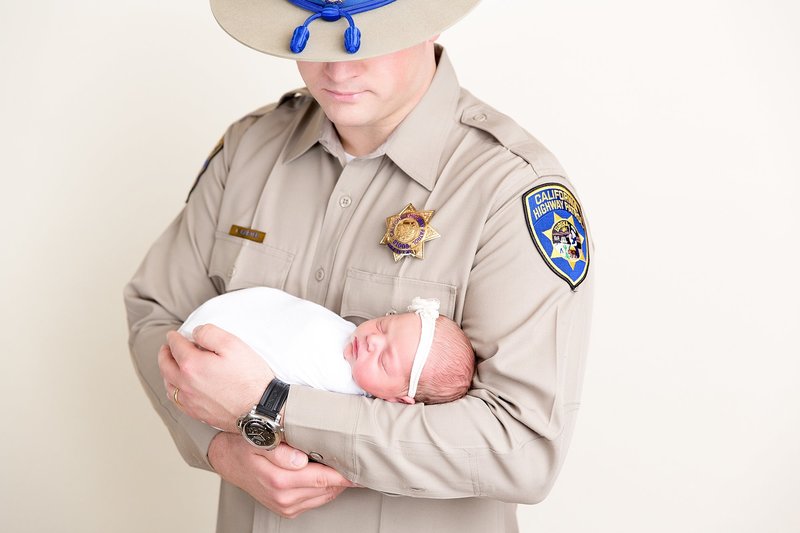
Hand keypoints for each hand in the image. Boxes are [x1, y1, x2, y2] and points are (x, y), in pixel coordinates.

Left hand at [159, 324, 274, 431]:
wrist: (260, 408)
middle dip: (165, 354)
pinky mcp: (197, 413)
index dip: (174, 337)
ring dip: (166, 372)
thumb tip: (195, 333)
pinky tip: (179, 388)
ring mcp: (190, 401)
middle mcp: (185, 384)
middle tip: (167, 348)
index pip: (175, 346)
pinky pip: (176, 401)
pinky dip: (173, 390)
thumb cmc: (249, 377)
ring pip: (168, 385)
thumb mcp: (233, 344)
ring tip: (171, 366)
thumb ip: (209, 333)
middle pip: (166, 366)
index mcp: (192, 365)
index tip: (175, 334)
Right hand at [209, 433, 354, 518]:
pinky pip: (315, 501)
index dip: (347, 474)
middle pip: (328, 489)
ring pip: (324, 497)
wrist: (227, 459)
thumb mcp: (259, 439)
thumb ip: (280, 450)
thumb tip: (301, 459)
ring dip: (336, 483)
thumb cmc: (244, 444)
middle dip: (345, 476)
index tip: (363, 466)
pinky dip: (325, 489)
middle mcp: (284, 498)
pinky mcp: (286, 509)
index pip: (325, 479)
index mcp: (280, 481)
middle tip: (360, 460)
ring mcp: (285, 506)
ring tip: (346, 466)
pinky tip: (328, 474)